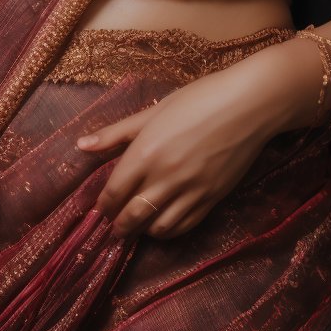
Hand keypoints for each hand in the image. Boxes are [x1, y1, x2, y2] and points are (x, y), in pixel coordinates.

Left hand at [74, 50, 285, 239]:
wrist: (249, 105)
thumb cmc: (199, 99)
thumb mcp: (155, 110)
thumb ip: (117, 132)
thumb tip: (81, 145)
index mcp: (146, 152)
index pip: (114, 192)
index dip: (104, 206)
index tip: (101, 209)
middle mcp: (165, 176)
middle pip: (132, 216)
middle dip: (119, 226)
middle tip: (115, 227)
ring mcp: (191, 191)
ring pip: (158, 228)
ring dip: (144, 231)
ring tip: (139, 226)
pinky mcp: (212, 199)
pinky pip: (185, 226)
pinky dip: (170, 231)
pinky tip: (164, 224)